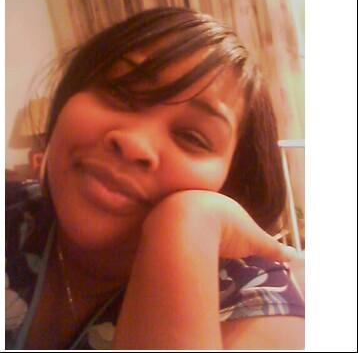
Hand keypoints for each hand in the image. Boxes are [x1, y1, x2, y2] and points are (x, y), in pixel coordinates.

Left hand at [143, 190, 298, 261]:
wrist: (188, 221)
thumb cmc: (226, 227)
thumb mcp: (253, 239)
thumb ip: (273, 248)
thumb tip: (299, 256)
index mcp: (221, 204)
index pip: (226, 214)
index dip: (228, 227)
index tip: (228, 239)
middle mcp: (199, 200)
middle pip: (203, 213)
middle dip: (205, 226)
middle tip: (207, 243)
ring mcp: (178, 206)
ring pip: (183, 217)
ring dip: (185, 229)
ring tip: (188, 245)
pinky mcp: (160, 216)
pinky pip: (166, 225)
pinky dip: (169, 234)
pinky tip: (171, 245)